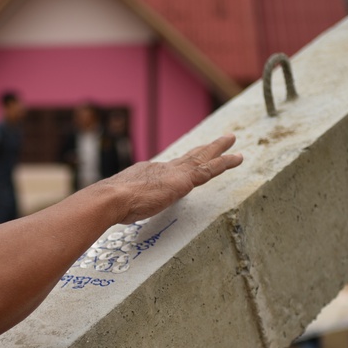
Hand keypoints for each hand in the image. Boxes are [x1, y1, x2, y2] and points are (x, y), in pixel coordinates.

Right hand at [101, 135, 242, 223]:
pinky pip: (209, 170)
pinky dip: (223, 163)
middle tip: (219, 140)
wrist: (113, 198)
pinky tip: (236, 159)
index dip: (181, 164)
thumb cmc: (112, 205)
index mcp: (147, 173)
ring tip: (231, 139)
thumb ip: (127, 202)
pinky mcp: (183, 181)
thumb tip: (121, 207)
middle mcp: (162, 168)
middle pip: (188, 157)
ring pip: (202, 158)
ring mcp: (173, 173)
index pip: (169, 168)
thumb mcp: (122, 201)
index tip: (190, 159)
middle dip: (203, 150)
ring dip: (218, 149)